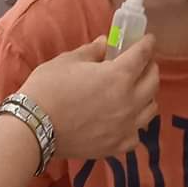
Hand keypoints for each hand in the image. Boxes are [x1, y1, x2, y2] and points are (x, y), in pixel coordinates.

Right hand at [23, 35, 158, 160]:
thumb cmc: (48, 89)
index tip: (148, 40)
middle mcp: (129, 101)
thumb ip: (91, 51)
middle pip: (153, 81)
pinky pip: (137, 134)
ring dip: (147, 96)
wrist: (34, 127)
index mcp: (118, 75)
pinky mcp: (118, 146)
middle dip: (150, 67)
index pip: (143, 54)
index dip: (146, 44)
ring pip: (151, 108)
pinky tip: (125, 121)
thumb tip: (104, 44)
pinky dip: (135, 125)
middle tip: (142, 64)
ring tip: (136, 92)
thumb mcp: (67, 61)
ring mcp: (126, 126)